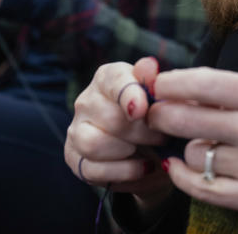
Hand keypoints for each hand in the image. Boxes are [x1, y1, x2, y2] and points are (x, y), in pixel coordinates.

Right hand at [64, 58, 173, 205]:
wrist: (149, 152)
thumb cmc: (154, 119)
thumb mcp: (161, 101)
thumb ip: (156, 84)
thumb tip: (149, 66)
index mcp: (107, 78)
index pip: (114, 80)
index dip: (128, 95)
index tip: (142, 111)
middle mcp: (86, 101)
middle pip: (111, 119)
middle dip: (144, 132)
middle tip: (163, 137)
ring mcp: (76, 130)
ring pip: (93, 144)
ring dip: (127, 151)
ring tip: (148, 151)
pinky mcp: (74, 158)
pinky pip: (93, 169)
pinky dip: (123, 172)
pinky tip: (141, 166)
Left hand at [148, 68, 237, 230]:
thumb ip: (223, 91)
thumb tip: (170, 86)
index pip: (200, 83)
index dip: (168, 84)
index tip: (156, 86)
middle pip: (185, 119)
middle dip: (160, 115)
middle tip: (154, 115)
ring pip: (192, 154)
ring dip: (188, 149)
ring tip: (202, 145)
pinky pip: (199, 187)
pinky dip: (182, 176)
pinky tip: (180, 166)